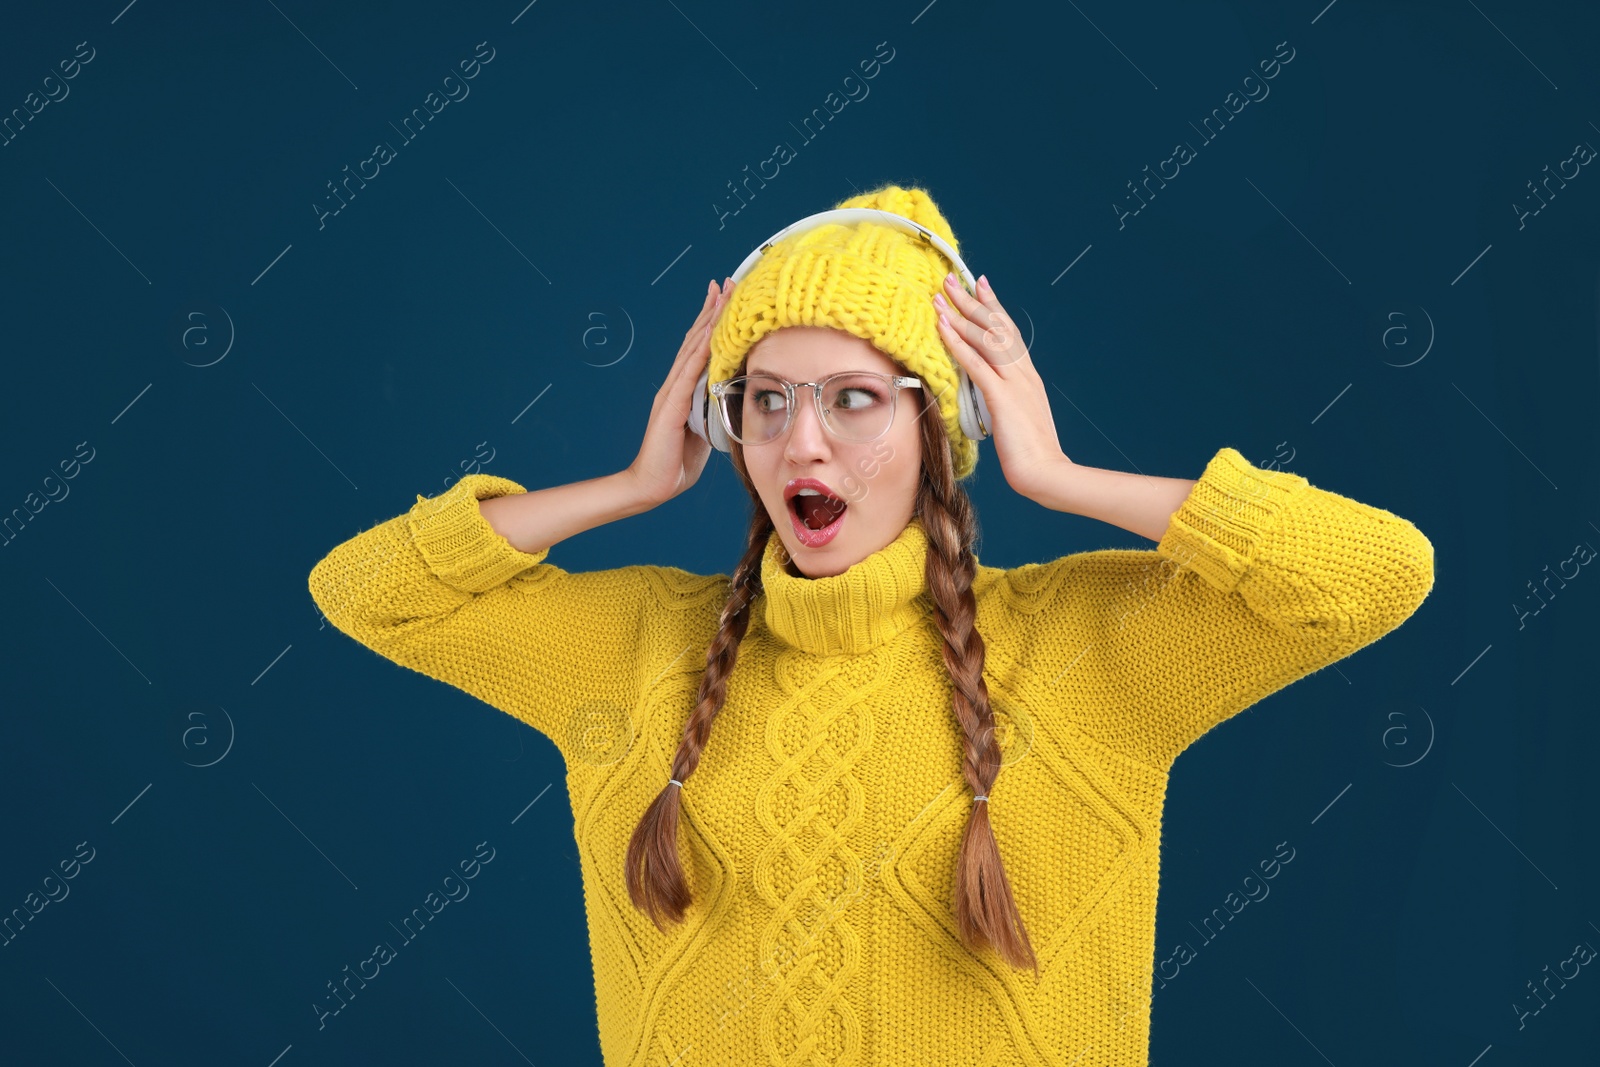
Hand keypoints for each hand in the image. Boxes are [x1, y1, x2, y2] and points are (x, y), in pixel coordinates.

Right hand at [625, 277, 732, 506]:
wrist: (652, 485)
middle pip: (696, 339)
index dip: (714, 322)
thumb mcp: (704, 432)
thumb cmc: (676, 463)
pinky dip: (700, 350)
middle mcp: (675, 386)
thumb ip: (713, 413)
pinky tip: (710, 332)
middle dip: (712, 309)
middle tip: (727, 282)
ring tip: (720, 294)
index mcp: (684, 391)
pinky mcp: (671, 406)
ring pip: (693, 348)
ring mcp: (671, 393)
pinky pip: (688, 373)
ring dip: (707, 320)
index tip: (729, 298)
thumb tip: (730, 400)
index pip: (701, 349)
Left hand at [932, 273, 1066, 500]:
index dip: (993, 307)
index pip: (1009, 333)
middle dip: (972, 301)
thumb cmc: (1032, 454)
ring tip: (939, 296)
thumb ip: (1005, 400)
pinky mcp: (1002, 398)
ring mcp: (1014, 383)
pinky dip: (958, 343)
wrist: (1046, 472)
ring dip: (960, 314)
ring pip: (986, 338)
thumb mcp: (1018, 418)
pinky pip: (976, 364)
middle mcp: (1023, 373)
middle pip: (996, 327)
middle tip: (951, 280)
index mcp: (1029, 377)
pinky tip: (943, 327)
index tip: (979, 285)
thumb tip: (988, 393)